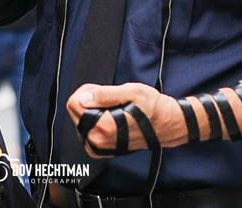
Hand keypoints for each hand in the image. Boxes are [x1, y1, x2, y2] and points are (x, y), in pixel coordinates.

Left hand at [66, 82, 185, 155]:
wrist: (168, 125)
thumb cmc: (154, 108)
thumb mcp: (132, 92)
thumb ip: (105, 94)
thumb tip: (83, 98)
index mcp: (103, 127)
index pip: (73, 104)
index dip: (86, 91)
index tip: (100, 90)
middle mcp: (98, 141)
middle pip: (75, 112)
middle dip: (88, 100)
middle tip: (109, 97)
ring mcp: (99, 147)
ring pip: (80, 120)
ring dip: (92, 110)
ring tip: (112, 107)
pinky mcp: (102, 149)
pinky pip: (87, 130)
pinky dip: (95, 120)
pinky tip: (110, 116)